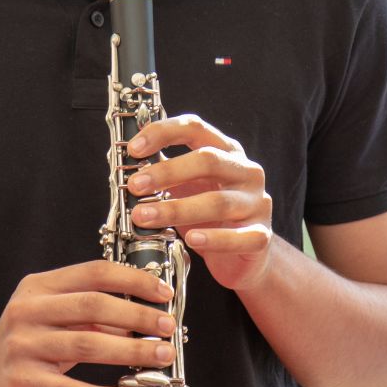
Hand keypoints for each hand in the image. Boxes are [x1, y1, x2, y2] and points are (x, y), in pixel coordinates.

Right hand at [0, 261, 181, 386]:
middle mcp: (28, 311)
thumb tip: (146, 317)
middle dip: (138, 316)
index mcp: (39, 287)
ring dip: (131, 351)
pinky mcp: (23, 381)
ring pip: (87, 345)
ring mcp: (22, 346)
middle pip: (92, 306)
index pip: (93, 273)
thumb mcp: (59, 320)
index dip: (133, 281)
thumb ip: (96, 315)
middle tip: (168, 328)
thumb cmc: (31, 345)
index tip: (163, 294)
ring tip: (161, 356)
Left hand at [124, 113, 273, 291]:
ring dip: (176, 209)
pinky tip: (191, 239)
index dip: (163, 133)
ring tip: (145, 218)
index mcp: (225, 151)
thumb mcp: (186, 188)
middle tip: (135, 186)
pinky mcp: (261, 235)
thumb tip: (125, 162)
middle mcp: (246, 171)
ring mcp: (257, 203)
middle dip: (167, 172)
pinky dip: (213, 239)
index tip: (134, 149)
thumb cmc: (209, 218)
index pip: (195, 128)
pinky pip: (238, 237)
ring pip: (218, 201)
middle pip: (208, 160)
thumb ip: (164, 173)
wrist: (243, 258)